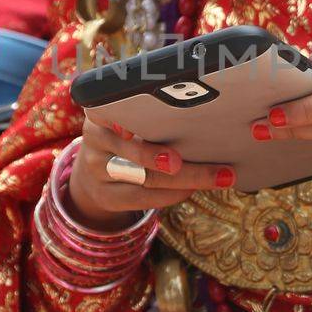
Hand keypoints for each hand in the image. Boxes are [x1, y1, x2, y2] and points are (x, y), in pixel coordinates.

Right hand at [68, 116, 236, 230]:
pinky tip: (192, 189)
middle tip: (187, 160)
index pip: (104, 112)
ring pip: (144, 178)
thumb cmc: (126, 136)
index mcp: (101, 112)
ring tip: (217, 177)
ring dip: (186, 178)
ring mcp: (98, 171)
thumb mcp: (126, 118)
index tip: (131, 129)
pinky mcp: (106, 196)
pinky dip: (171, 195)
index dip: (118, 120)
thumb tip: (207, 116)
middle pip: (134, 151)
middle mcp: (96, 139)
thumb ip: (150, 116)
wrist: (95, 172)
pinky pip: (141, 198)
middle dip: (163, 157)